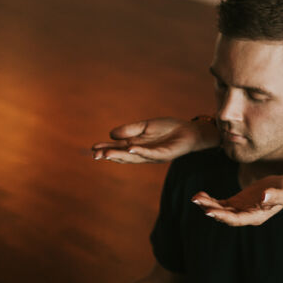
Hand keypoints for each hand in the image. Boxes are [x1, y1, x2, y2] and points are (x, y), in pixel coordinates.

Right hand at [92, 117, 214, 164]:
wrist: (189, 131)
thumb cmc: (168, 128)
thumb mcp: (146, 126)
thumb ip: (130, 130)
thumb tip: (111, 134)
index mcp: (137, 145)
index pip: (119, 148)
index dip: (106, 148)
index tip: (93, 148)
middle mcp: (143, 152)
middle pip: (123, 155)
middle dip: (110, 155)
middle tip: (96, 155)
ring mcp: (153, 154)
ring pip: (134, 157)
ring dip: (121, 155)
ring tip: (107, 154)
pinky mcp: (164, 153)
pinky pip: (150, 153)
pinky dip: (140, 152)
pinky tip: (130, 149)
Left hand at [192, 174, 282, 226]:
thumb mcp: (282, 193)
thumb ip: (273, 196)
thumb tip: (264, 198)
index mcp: (255, 217)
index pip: (236, 219)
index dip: (222, 216)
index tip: (209, 212)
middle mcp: (245, 216)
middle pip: (225, 216)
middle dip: (211, 209)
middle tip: (196, 202)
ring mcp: (240, 209)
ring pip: (221, 209)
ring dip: (207, 204)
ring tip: (195, 197)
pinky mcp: (237, 202)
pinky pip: (221, 203)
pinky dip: (211, 200)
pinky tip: (200, 195)